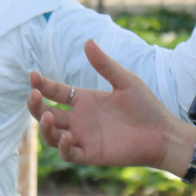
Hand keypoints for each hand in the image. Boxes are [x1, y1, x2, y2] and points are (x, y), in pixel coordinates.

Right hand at [27, 40, 180, 170]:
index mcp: (84, 100)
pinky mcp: (91, 154)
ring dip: (45, 127)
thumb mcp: (125, 81)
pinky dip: (63, 146)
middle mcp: (79, 119)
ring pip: (52, 135)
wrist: (162, 133)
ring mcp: (83, 137)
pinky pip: (69, 153)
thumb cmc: (146, 106)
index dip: (42, 85)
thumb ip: (105, 65)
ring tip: (48, 116)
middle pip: (46, 113)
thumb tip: (87, 41)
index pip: (55, 92)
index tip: (33, 76)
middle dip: (35, 105)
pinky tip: (66, 136)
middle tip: (33, 94)